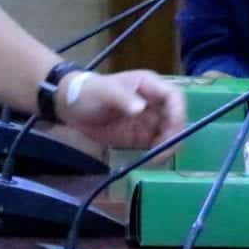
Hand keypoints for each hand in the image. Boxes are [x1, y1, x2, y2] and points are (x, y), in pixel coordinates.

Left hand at [60, 69, 186, 148]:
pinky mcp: (140, 138)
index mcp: (149, 86)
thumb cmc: (89, 92)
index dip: (178, 113)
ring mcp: (148, 122)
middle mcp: (154, 104)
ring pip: (169, 136)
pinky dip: (156, 156)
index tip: (172, 131)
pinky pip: (155, 148)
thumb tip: (141, 109)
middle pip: (176, 120)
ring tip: (153, 160)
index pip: (174, 97)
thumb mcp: (104, 92)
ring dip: (166, 149)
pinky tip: (147, 162)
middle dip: (174, 136)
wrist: (70, 106)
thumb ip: (123, 99)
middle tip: (162, 153)